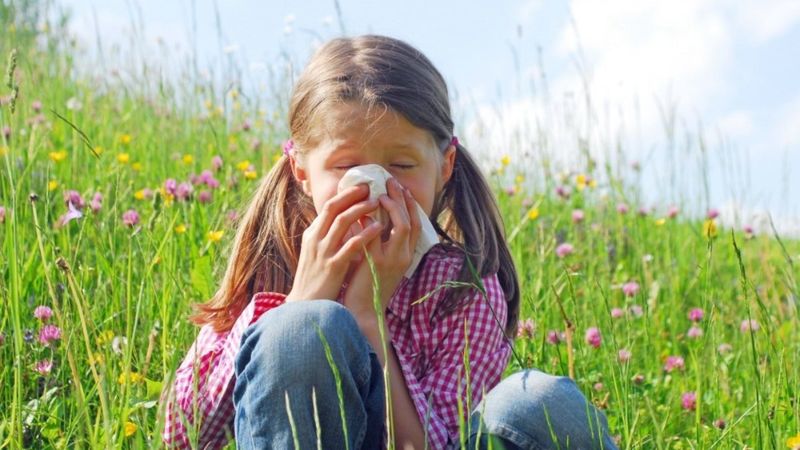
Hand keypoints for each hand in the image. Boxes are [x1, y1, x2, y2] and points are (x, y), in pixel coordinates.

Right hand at [286, 185, 383, 302]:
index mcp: (312, 235)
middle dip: (352, 195)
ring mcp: (323, 252)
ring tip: (377, 202)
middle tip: (370, 186)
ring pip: (341, 223)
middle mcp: (315, 240)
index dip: (345, 194)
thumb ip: (326, 237)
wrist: (307, 306)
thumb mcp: (316, 253)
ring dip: (360, 209)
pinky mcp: (333, 266)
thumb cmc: (315, 280)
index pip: (328, 207)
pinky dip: (365, 234)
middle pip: (333, 209)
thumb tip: (341, 220)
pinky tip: (378, 227)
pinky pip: (351, 245)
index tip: (361, 186)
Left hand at [343, 178, 420, 321]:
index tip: (402, 189)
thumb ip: (380, 241)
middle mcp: (403, 256)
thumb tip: (371, 215)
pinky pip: (376, 235)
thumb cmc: (368, 284)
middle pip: (410, 221)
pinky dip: (371, 220)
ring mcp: (392, 260)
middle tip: (391, 182)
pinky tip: (364, 210)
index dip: (411, 205)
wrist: (363, 309)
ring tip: (381, 192)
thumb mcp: (380, 260)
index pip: (416, 225)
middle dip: (402, 199)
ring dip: (392, 206)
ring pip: (400, 225)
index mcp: (406, 256)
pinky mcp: (376, 263)